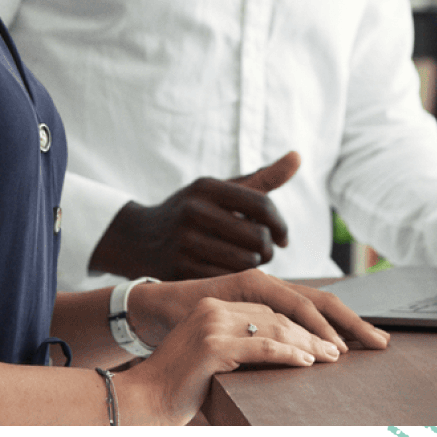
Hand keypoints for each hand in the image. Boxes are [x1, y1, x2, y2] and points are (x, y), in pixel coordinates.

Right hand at [89, 152, 299, 279]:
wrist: (138, 239)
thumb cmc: (193, 211)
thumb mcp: (221, 190)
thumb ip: (263, 178)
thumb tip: (298, 156)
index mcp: (207, 187)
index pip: (262, 204)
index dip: (281, 224)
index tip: (283, 238)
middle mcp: (194, 210)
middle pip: (258, 236)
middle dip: (269, 248)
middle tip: (265, 252)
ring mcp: (184, 241)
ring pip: (246, 262)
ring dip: (255, 266)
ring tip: (248, 261)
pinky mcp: (178, 270)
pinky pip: (227, 280)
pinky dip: (235, 280)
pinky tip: (231, 274)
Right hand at [114, 298, 332, 425]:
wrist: (141, 401)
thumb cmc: (177, 388)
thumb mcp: (212, 359)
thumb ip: (238, 350)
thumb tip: (277, 357)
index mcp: (213, 309)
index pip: (267, 312)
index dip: (300, 325)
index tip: (325, 339)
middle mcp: (213, 311)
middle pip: (276, 317)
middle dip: (312, 333)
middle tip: (338, 349)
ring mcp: (212, 325)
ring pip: (274, 329)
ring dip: (308, 344)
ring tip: (330, 357)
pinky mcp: (213, 346)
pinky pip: (262, 347)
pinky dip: (289, 354)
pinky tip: (307, 362)